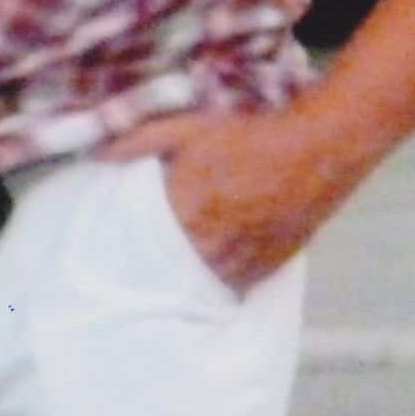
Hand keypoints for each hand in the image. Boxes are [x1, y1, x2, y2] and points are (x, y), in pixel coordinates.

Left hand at [99, 103, 350, 293]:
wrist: (319, 148)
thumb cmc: (252, 133)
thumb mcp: (189, 127)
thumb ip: (140, 141)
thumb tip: (96, 153)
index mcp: (184, 213)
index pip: (141, 246)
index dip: (127, 247)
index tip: (114, 249)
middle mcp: (210, 246)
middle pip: (169, 272)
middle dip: (155, 267)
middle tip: (144, 262)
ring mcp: (241, 262)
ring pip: (201, 284)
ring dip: (188, 279)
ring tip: (177, 272)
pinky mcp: (268, 270)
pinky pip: (233, 288)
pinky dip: (220, 281)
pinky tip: (214, 269)